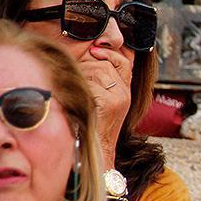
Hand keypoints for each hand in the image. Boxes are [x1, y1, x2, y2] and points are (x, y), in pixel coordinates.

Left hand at [80, 47, 131, 164]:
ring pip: (96, 72)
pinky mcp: (108, 104)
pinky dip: (80, 88)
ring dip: (82, 75)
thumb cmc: (95, 124)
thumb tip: (91, 57)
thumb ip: (103, 82)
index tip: (95, 51)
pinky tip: (76, 98)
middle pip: (105, 64)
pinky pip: (90, 84)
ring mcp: (118, 98)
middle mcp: (124, 93)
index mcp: (125, 91)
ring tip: (76, 87)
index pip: (124, 61)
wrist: (99, 149)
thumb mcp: (104, 101)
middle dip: (88, 63)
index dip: (109, 54)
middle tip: (77, 70)